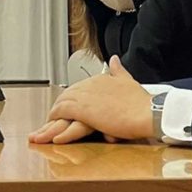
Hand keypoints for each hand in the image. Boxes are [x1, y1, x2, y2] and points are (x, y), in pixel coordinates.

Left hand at [30, 56, 152, 143]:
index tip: (63, 111)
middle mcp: (90, 84)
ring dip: (51, 119)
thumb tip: (114, 59)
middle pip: (66, 97)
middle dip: (56, 110)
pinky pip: (63, 114)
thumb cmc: (142, 103)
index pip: (77, 89)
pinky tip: (51, 132)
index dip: (69, 101)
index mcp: (100, 79)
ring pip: (61, 105)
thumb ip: (119, 71)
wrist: (148, 112)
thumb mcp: (129, 81)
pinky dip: (55, 122)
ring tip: (43, 132)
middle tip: (47, 122)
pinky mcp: (85, 110)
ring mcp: (86, 96)